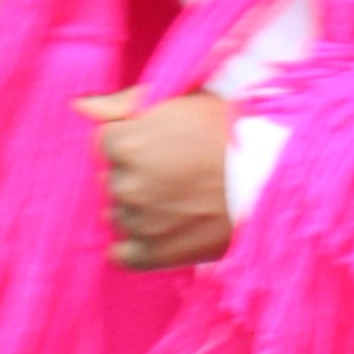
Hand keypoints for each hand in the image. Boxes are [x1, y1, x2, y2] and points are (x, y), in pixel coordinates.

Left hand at [79, 87, 235, 270]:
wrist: (275, 179)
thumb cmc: (233, 131)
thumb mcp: (182, 99)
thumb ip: (123, 103)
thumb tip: (78, 107)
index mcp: (124, 143)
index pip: (104, 144)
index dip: (134, 141)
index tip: (165, 145)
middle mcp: (124, 183)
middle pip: (110, 179)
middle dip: (135, 174)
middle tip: (177, 171)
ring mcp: (137, 221)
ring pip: (117, 213)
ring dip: (138, 208)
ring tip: (180, 200)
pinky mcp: (152, 255)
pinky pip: (121, 254)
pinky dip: (135, 245)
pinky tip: (163, 230)